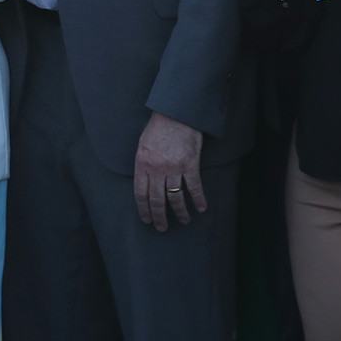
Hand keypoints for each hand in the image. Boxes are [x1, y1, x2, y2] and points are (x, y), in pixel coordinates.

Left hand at [134, 111, 204, 231]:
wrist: (176, 113)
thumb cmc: (158, 128)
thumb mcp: (142, 145)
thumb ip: (143, 165)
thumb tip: (144, 182)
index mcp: (142, 164)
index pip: (140, 194)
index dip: (144, 210)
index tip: (147, 220)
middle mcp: (156, 169)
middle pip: (157, 200)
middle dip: (159, 217)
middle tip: (162, 228)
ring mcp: (174, 167)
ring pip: (175, 197)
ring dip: (180, 212)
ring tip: (183, 221)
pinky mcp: (190, 164)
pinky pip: (194, 186)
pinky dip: (198, 199)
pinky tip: (200, 208)